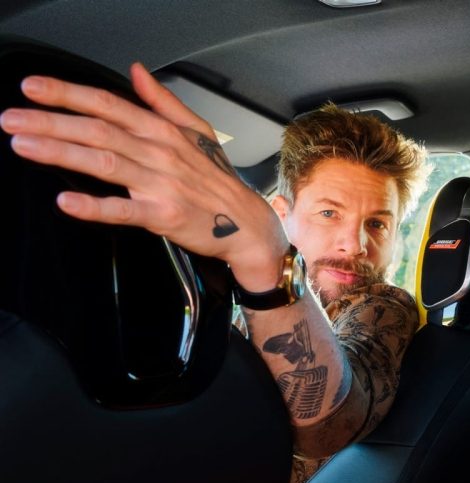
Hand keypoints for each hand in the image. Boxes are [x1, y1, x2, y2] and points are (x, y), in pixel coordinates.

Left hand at [0, 63, 288, 290]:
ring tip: (23, 146)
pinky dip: (94, 206)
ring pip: (103, 162)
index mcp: (162, 131)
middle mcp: (158, 152)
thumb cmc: (218, 181)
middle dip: (50, 121)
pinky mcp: (162, 215)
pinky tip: (67, 201)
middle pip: (97, 130)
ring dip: (60, 152)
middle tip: (11, 118)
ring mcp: (160, 184)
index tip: (32, 88)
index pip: (108, 104)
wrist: (248, 225)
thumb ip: (162, 101)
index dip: (67, 93)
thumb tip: (137, 72)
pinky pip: (123, 210)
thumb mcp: (197, 131)